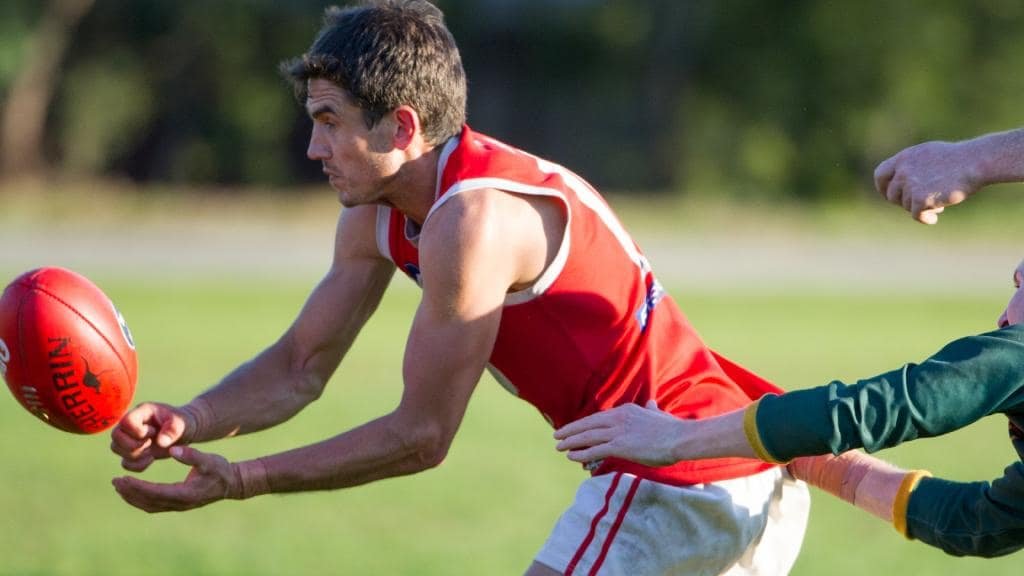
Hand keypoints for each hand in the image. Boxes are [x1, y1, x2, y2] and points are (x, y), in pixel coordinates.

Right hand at [110, 402, 190, 471]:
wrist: (185, 431)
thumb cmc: (182, 422)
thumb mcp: (181, 423)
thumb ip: (172, 430)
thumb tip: (160, 443)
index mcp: (142, 412)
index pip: (126, 421)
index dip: (137, 432)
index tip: (154, 432)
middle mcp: (132, 424)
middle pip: (115, 436)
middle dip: (133, 444)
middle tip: (150, 443)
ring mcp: (130, 438)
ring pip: (116, 449)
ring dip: (135, 455)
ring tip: (152, 451)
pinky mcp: (133, 451)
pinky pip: (125, 463)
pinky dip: (137, 465)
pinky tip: (151, 458)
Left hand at [112, 446, 240, 512]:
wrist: (231, 483)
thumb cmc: (220, 469)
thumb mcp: (209, 459)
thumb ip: (191, 455)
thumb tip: (172, 450)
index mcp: (185, 493)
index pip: (155, 492)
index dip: (137, 487)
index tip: (122, 478)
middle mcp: (179, 503)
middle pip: (148, 502)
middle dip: (130, 492)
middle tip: (115, 481)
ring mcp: (178, 506)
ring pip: (149, 505)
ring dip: (132, 497)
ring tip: (119, 486)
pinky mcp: (177, 504)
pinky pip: (154, 505)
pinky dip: (140, 499)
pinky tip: (132, 491)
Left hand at [553, 401, 685, 467]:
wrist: (681, 438)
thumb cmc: (672, 429)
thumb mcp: (658, 414)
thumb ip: (651, 409)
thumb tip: (652, 403)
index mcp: (625, 410)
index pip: (598, 418)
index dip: (583, 424)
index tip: (572, 428)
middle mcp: (618, 418)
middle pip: (588, 425)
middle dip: (570, 431)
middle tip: (557, 436)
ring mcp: (618, 432)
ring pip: (587, 437)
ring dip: (571, 442)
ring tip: (559, 447)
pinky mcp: (620, 446)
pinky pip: (594, 450)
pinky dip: (581, 453)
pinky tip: (571, 456)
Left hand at [873, 140, 977, 224]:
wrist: (975, 162)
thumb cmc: (958, 159)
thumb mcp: (929, 155)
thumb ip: (911, 166)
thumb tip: (898, 183)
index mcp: (904, 158)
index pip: (880, 175)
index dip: (883, 187)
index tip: (890, 195)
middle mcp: (903, 170)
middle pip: (891, 195)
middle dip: (903, 202)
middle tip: (919, 203)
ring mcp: (910, 183)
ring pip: (906, 205)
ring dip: (920, 208)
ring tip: (938, 203)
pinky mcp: (920, 198)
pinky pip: (915, 215)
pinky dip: (925, 218)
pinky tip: (934, 218)